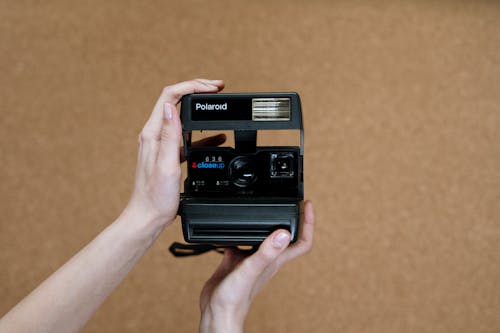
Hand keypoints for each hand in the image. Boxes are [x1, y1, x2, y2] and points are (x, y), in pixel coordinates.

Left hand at [126, 78, 224, 230]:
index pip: (170, 97)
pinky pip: (187, 137)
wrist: (148, 217)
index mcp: (153, 134)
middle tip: (218, 88)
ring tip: (221, 106)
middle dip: (198, 90)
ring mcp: (161, 144)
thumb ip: (169, 135)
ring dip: (202, 110)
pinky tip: (218, 138)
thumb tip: (170, 107)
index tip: (212, 88)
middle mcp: (155, 135)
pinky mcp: (168, 155)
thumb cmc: (155, 197)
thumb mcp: (166, 165)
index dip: (192, 86)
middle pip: (176, 101)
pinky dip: (203, 134)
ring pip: (183, 117)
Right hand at [199, 201, 314, 332]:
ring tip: (265, 208)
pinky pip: (240, 243)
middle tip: (292, 202)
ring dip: (266, 223)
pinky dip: (237, 233)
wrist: (216, 313)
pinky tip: (229, 229)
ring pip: (263, 238)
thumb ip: (267, 252)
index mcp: (275, 261)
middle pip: (285, 236)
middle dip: (291, 218)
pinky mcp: (236, 261)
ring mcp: (251, 260)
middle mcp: (266, 259)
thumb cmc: (235, 299)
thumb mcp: (251, 269)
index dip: (309, 223)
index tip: (307, 205)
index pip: (301, 242)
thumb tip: (283, 233)